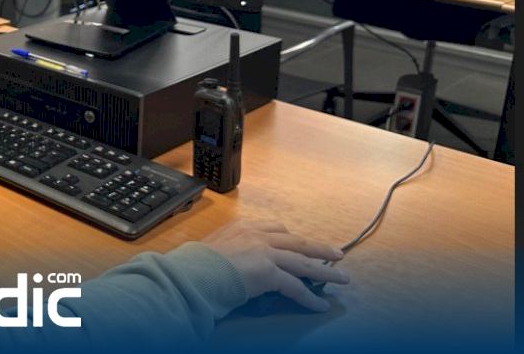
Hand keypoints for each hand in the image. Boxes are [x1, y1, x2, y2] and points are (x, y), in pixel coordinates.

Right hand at [204, 220, 349, 311]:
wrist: (191, 272)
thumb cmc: (195, 265)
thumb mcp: (213, 248)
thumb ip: (229, 251)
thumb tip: (235, 265)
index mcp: (241, 227)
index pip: (274, 229)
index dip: (292, 239)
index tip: (301, 244)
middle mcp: (256, 235)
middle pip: (296, 241)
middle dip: (318, 248)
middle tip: (336, 253)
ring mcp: (264, 251)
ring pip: (303, 261)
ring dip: (325, 271)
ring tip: (342, 279)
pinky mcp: (269, 271)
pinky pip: (295, 286)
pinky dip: (309, 297)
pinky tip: (319, 305)